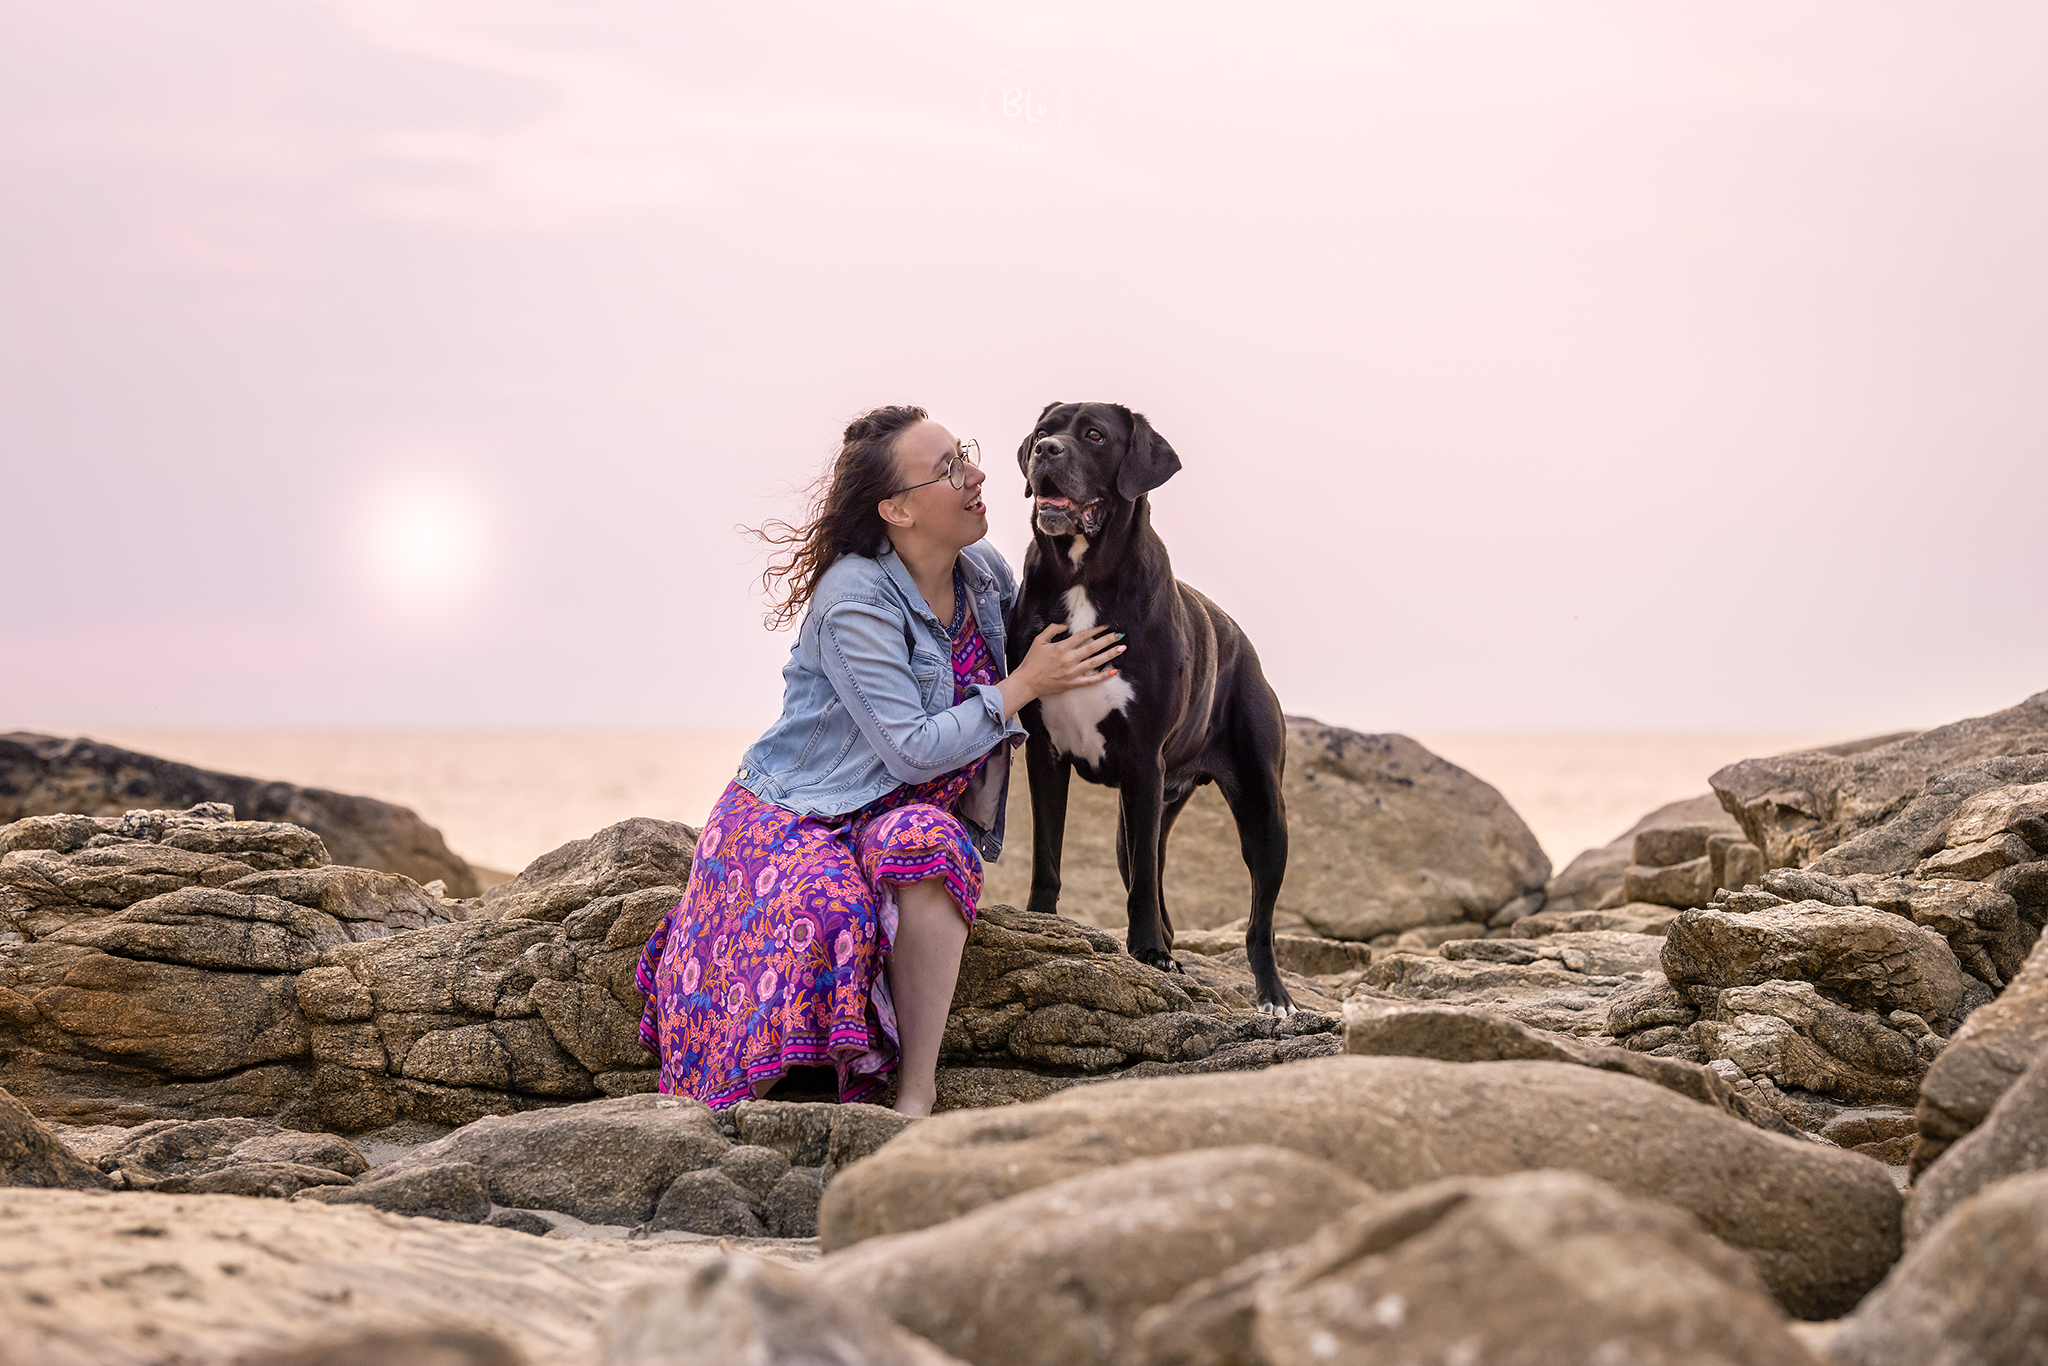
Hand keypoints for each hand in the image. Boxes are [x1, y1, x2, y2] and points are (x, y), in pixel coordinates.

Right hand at [999, 622, 1124, 715]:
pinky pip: (1091, 680)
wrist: (1027, 682)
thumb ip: (1052, 630)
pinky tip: (1113, 671)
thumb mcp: (1039, 641)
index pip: (1083, 636)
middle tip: (1120, 635)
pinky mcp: (1073, 683)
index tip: (1105, 626)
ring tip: (1121, 648)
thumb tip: (1065, 626)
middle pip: (1093, 647)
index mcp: (1061, 647)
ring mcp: (1072, 672)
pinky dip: (1103, 676)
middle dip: (1108, 640)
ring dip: (1109, 655)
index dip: (1095, 630)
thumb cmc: (1032, 661)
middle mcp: (1069, 659)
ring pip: (1095, 662)